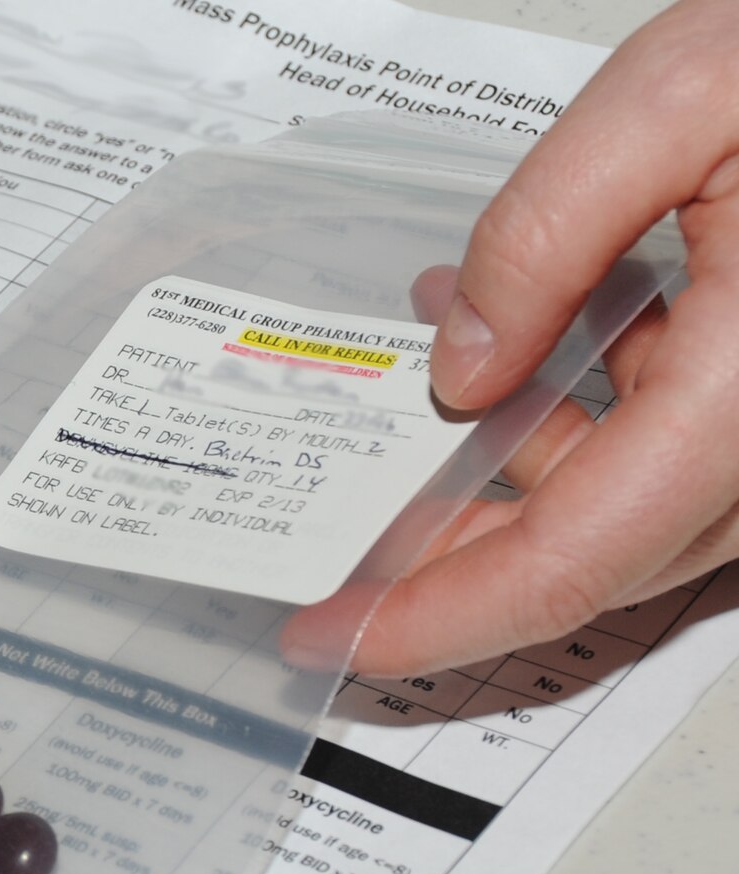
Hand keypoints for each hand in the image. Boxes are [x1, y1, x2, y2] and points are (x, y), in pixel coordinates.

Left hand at [286, 0, 738, 675]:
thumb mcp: (685, 96)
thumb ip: (548, 232)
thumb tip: (463, 367)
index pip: (571, 558)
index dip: (434, 615)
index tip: (332, 635)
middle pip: (594, 557)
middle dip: (451, 564)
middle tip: (336, 552)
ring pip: (634, 514)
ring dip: (510, 481)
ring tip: (410, 407)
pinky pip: (680, 456)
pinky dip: (585, 430)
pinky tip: (523, 354)